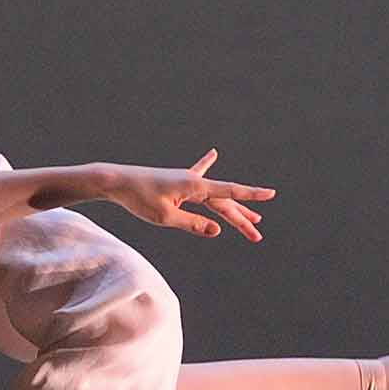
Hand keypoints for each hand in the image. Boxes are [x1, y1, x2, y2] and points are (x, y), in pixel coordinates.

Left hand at [95, 152, 270, 240]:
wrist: (118, 181)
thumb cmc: (139, 199)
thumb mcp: (165, 217)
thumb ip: (193, 224)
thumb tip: (217, 231)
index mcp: (195, 187)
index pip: (229, 192)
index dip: (251, 196)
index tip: (271, 194)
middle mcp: (194, 181)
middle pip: (225, 202)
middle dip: (242, 219)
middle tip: (257, 236)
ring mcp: (187, 179)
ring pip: (216, 195)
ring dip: (233, 207)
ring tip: (253, 218)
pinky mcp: (177, 180)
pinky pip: (198, 173)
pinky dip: (207, 164)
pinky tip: (214, 153)